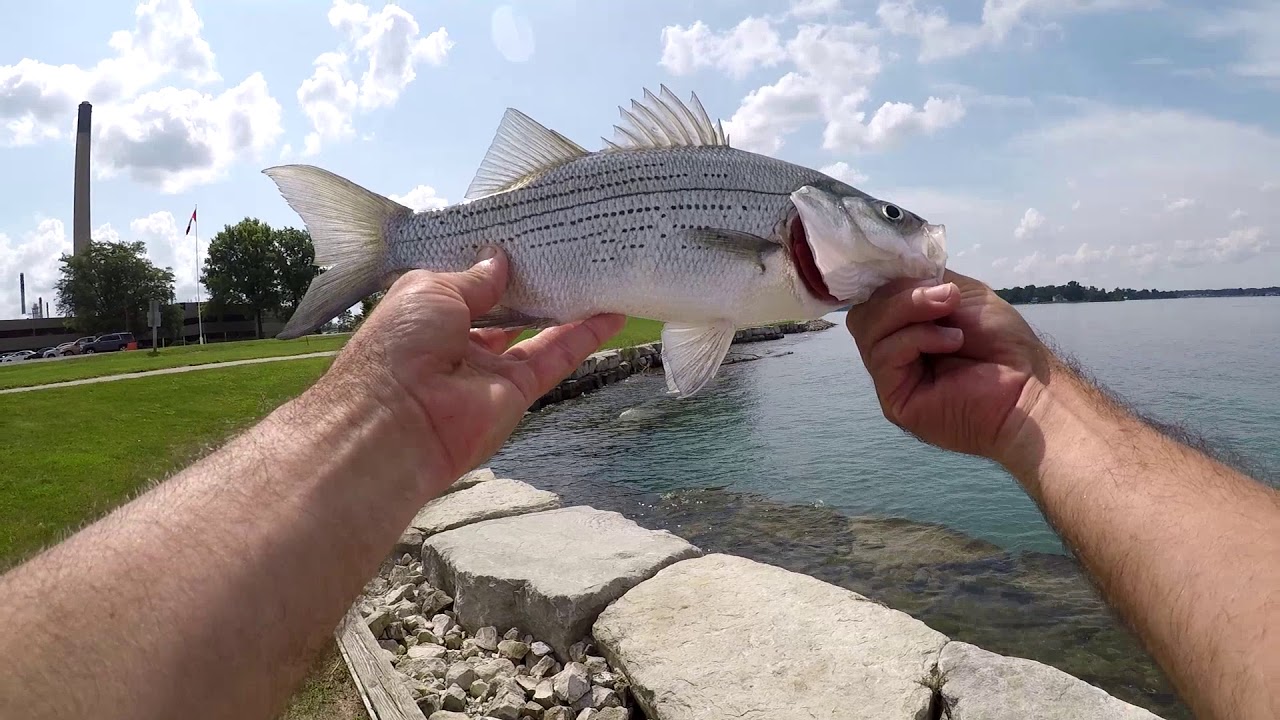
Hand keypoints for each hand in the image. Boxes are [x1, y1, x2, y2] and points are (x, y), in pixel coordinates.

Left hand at [327, 246, 624, 482]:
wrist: (396, 421)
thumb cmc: (401, 344)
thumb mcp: (432, 290)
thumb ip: (474, 278)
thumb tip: (500, 259)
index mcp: (430, 313)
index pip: (469, 286)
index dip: (494, 265)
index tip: (525, 237)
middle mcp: (461, 340)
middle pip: (507, 309)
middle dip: (533, 283)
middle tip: (568, 251)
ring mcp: (491, 368)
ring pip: (537, 332)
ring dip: (566, 307)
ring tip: (599, 277)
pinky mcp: (519, 391)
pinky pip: (555, 357)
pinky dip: (584, 336)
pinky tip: (611, 314)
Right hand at [844, 270, 1051, 464]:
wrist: (1027, 385)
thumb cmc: (1002, 343)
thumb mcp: (961, 292)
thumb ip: (921, 280)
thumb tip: (888, 275)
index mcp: (905, 328)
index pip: (872, 298)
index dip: (884, 280)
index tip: (912, 271)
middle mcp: (893, 352)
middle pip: (864, 312)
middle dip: (900, 295)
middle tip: (944, 297)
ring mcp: (891, 377)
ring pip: (867, 330)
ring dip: (909, 310)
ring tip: (950, 314)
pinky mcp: (893, 399)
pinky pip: (883, 354)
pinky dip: (917, 338)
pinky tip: (951, 342)